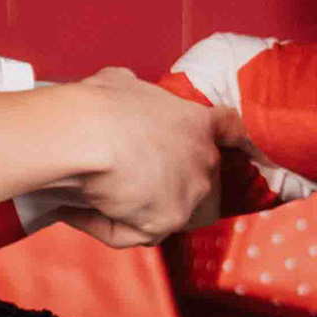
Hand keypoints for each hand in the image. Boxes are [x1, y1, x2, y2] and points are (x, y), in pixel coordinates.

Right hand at [63, 66, 220, 245]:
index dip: (230, 141)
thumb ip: (135, 94)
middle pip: (205, 183)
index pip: (232, 131)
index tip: (230, 147)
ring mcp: (191, 193)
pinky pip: (137, 232)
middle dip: (173, 187)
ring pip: (175, 214)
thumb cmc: (97, 106)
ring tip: (107, 199)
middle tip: (134, 183)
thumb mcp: (120, 84)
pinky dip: (108, 224)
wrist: (84, 136)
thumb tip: (122, 91)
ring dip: (147, 213)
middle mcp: (204, 160)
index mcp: (198, 122)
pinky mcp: (168, 222)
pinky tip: (86, 210)